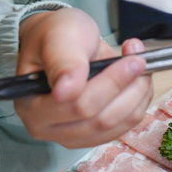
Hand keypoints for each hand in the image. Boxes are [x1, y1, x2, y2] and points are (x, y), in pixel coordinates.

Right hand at [15, 7, 152, 147]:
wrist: (64, 41)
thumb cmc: (55, 36)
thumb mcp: (58, 36)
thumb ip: (63, 61)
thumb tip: (66, 92)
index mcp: (31, 105)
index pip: (76, 105)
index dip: (110, 83)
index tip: (131, 58)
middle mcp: (48, 128)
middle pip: (99, 119)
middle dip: (127, 86)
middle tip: (139, 58)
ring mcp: (72, 135)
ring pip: (118, 125)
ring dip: (138, 93)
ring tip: (139, 62)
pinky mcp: (94, 134)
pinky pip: (126, 124)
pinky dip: (140, 100)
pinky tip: (137, 77)